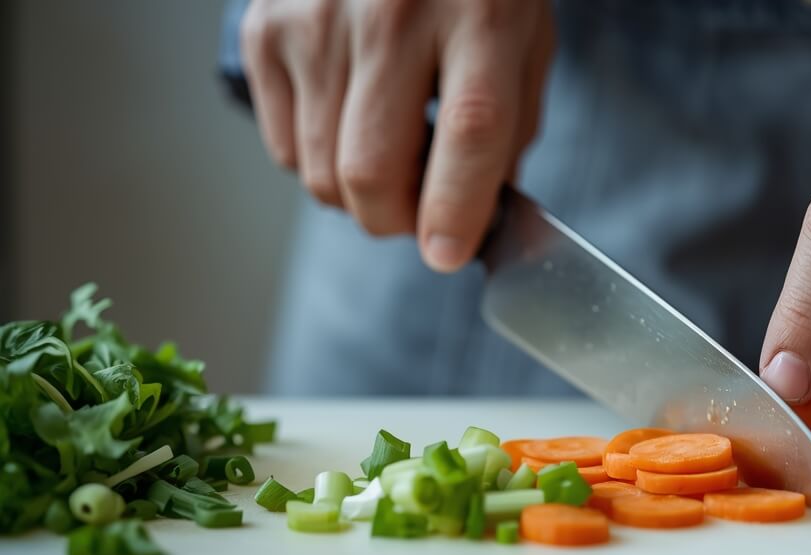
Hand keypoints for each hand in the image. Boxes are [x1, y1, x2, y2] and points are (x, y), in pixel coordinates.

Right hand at [241, 0, 552, 269]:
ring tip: (390, 157)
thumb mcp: (522, 39)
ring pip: (320, 174)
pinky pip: (283, 148)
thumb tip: (476, 219)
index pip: (469, 132)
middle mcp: (392, 15)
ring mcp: (317, 21)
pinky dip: (317, 161)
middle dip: (397, 221)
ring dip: (359, 197)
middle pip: (372, 171)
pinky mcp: (265, 29)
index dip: (456, 209)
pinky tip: (349, 122)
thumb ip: (509, 129)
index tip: (448, 253)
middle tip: (422, 212)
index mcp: (478, 16)